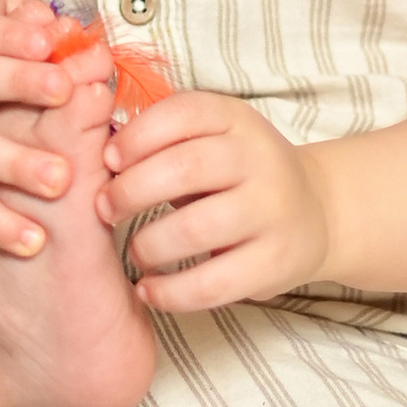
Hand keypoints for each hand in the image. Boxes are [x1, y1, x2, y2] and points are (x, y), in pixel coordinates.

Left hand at [98, 87, 329, 312]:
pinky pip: (212, 284)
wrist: (317, 212)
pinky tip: (148, 289)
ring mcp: (272, 212)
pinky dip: (169, 291)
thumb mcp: (211, 137)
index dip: (135, 137)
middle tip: (105, 209)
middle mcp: (260, 159)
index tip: (107, 161)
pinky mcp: (275, 262)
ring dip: (148, 245)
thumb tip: (90, 149)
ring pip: (195, 229)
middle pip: (184, 169)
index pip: (181, 114)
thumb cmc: (237, 174)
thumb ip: (160, 137)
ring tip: (136, 252)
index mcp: (236, 118)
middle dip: (130, 191)